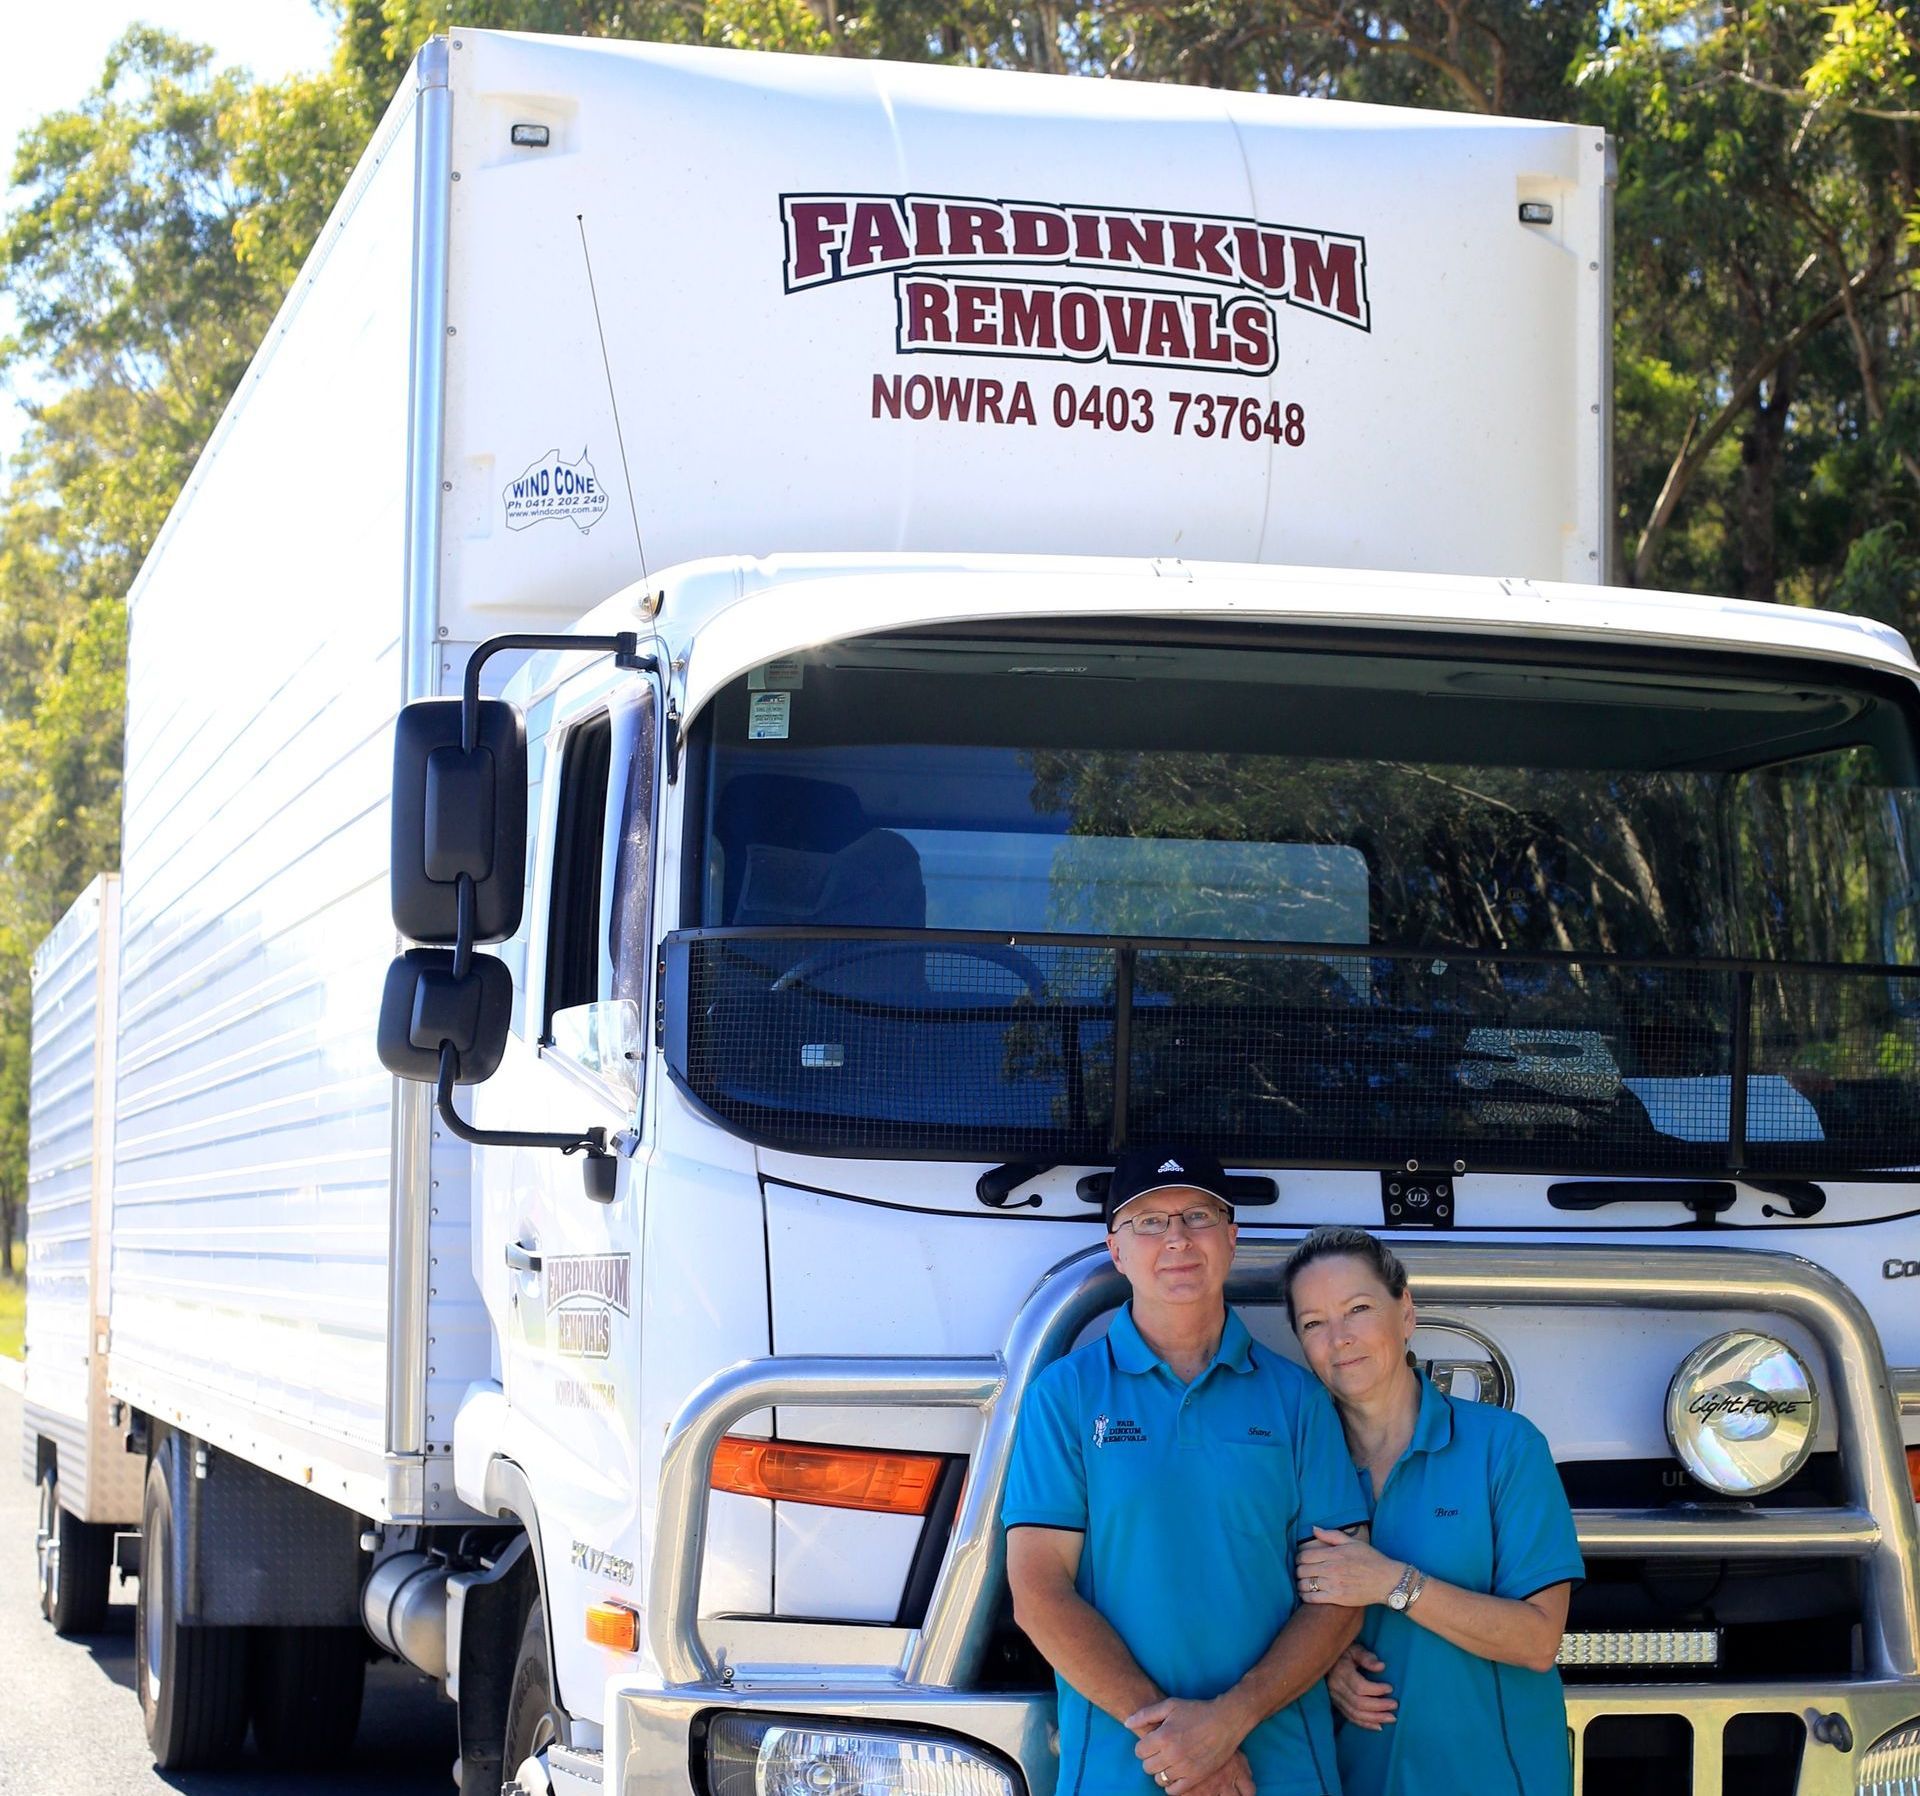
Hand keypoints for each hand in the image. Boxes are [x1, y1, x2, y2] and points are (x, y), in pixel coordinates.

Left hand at [1126, 1696, 1247, 1792]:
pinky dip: (1171, 1786)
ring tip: (1168, 1762)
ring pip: (1160, 1779)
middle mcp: (1172, 1754)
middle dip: (1150, 1759)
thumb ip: (1146, 1714)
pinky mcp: (1196, 1777)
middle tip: (1159, 1753)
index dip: (1143, 1747)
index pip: (1139, 1751)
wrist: (1225, 1722)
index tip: (1151, 1743)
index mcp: (1164, 1736)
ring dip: (1161, 1771)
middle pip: (1147, 1767)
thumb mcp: (1170, 1705)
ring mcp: (1184, 1768)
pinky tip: (1174, 1774)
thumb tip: (1127, 1723)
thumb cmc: (1196, 1711)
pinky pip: (1175, 1791)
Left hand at [1296, 1526, 1400, 1606]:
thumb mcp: (1353, 1542)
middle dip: (1299, 1571)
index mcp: (1333, 1554)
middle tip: (1301, 1572)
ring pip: (1305, 1584)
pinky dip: (1305, 1596)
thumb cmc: (1371, 1559)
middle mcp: (1331, 1569)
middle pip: (1302, 1570)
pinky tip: (1306, 1594)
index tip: (1301, 1560)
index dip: (1299, 1558)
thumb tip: (1313, 1528)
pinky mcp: (1337, 1598)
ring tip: (1303, 1583)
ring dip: (1300, 1584)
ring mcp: (1333, 1584)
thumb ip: (1331, 1535)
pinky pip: (1312, 1598)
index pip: (1304, 1556)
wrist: (1387, 1581)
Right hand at [1327, 1643, 1396, 1730]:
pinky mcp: (1337, 1705)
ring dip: (1375, 1718)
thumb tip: (1381, 1667)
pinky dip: (1365, 1724)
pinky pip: (1351, 1718)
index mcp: (1341, 1671)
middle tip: (1395, 1705)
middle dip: (1379, 1706)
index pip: (1359, 1687)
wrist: (1324, 1658)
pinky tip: (1379, 1726)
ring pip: (1355, 1713)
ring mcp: (1335, 1698)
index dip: (1376, 1690)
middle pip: (1359, 1703)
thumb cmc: (1344, 1653)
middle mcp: (1336, 1687)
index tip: (1390, 1688)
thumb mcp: (1354, 1649)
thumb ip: (1366, 1657)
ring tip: (1391, 1718)